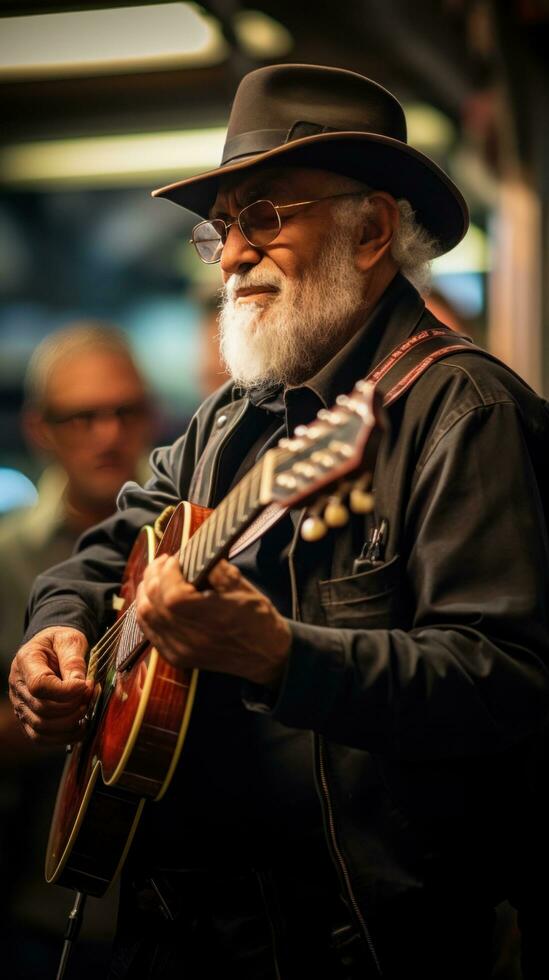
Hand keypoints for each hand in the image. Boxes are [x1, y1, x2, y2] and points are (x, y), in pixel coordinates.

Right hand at [9, 627, 92, 743]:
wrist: (51, 648)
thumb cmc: (60, 643)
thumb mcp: (69, 640)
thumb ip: (74, 661)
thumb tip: (80, 685)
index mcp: (26, 661)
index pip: (39, 685)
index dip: (66, 691)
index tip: (86, 685)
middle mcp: (18, 686)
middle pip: (42, 709)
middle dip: (73, 706)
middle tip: (92, 694)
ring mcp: (21, 705)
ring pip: (41, 728)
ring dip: (70, 723)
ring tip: (87, 708)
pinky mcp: (29, 719)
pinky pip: (41, 738)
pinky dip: (64, 737)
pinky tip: (82, 725)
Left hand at [136, 555, 290, 687]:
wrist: (265, 656)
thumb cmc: (257, 619)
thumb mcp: (245, 588)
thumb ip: (219, 570)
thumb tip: (197, 555)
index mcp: (212, 619)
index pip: (172, 595)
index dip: (167, 573)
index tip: (175, 559)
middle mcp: (192, 638)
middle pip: (154, 604)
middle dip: (154, 576)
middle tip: (163, 562)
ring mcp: (181, 650)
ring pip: (146, 617)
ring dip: (145, 592)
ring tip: (155, 577)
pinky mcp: (176, 657)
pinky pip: (149, 632)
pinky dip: (146, 611)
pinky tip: (152, 599)